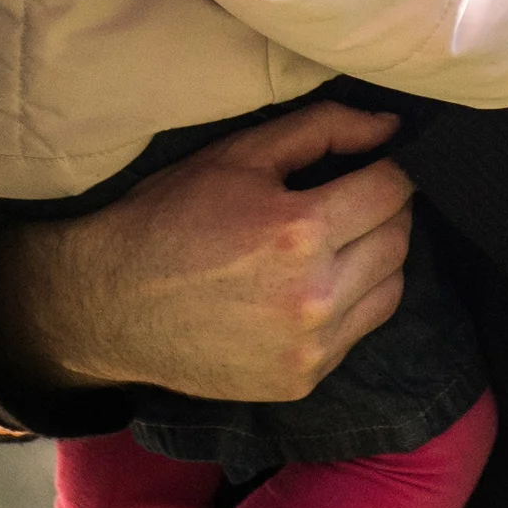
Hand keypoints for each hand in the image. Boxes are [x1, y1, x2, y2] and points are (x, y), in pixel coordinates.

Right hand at [0, 99, 413, 401]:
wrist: (109, 304)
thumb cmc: (169, 217)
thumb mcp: (238, 156)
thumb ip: (322, 129)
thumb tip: (391, 126)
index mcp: (301, 232)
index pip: (392, 190)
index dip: (385, 169)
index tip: (366, 167)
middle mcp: (314, 296)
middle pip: (398, 239)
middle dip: (384, 211)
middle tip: (352, 200)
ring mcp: (310, 347)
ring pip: (392, 288)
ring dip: (376, 258)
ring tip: (338, 243)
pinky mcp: (301, 380)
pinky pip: (359, 331)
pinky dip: (351, 304)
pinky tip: (314, 286)